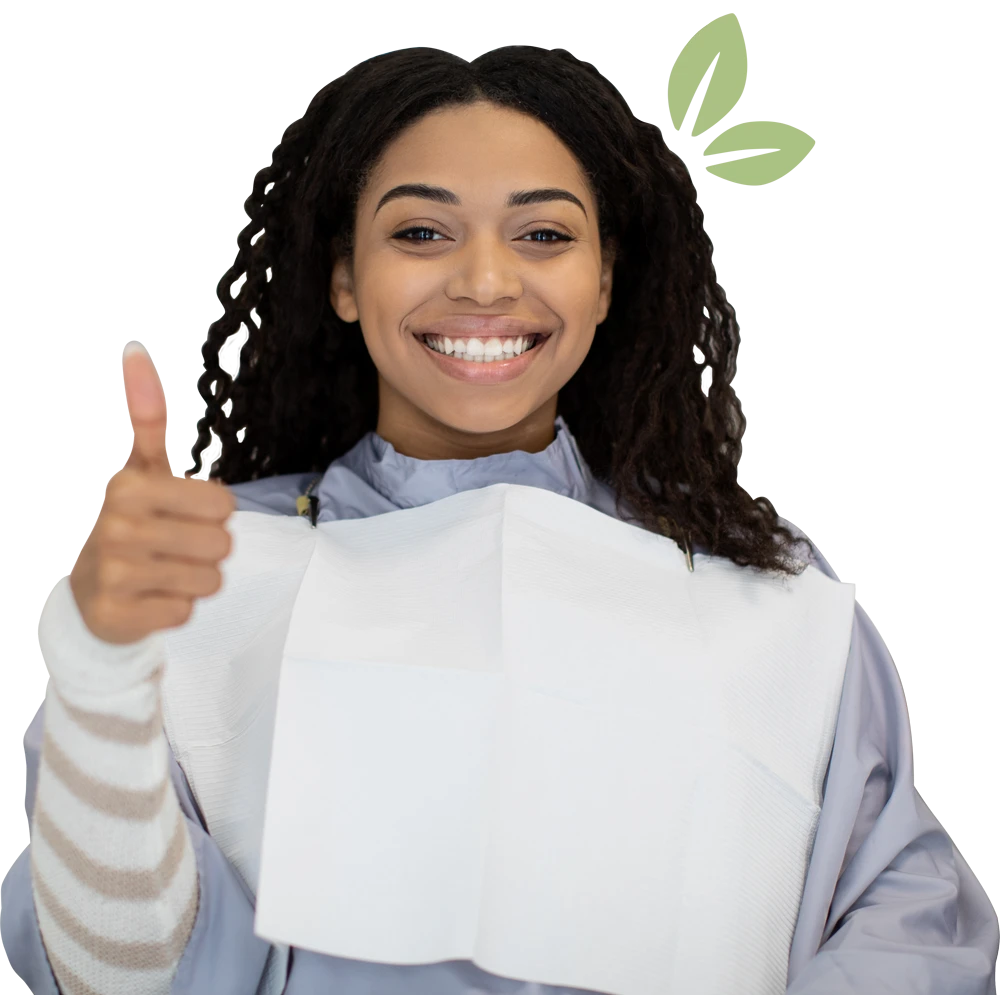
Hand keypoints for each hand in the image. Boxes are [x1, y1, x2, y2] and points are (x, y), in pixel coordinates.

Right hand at [68, 349, 236, 644]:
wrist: (89, 590)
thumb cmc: (134, 521)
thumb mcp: (141, 470)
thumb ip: (147, 418)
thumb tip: (136, 353)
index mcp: (130, 487)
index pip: (223, 503)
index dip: (214, 513)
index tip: (183, 513)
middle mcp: (117, 527)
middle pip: (221, 545)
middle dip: (209, 549)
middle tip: (175, 547)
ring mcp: (114, 575)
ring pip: (209, 580)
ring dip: (195, 580)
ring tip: (164, 571)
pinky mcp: (118, 616)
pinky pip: (187, 612)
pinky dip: (176, 608)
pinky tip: (150, 597)